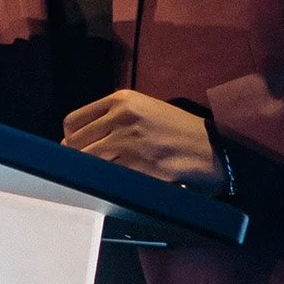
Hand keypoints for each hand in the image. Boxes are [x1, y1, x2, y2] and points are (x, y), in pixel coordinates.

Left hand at [63, 90, 225, 191]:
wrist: (212, 148)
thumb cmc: (177, 131)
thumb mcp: (143, 109)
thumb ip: (111, 118)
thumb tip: (75, 141)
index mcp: (121, 100)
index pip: (73, 121)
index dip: (71, 140)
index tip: (76, 151)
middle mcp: (123, 117)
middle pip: (76, 144)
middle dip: (79, 159)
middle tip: (89, 170)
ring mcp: (131, 142)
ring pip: (89, 162)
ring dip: (93, 173)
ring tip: (106, 177)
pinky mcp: (140, 167)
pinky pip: (108, 178)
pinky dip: (109, 183)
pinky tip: (120, 183)